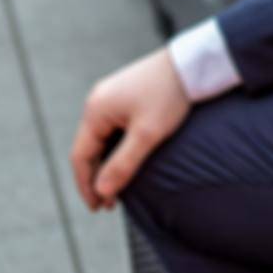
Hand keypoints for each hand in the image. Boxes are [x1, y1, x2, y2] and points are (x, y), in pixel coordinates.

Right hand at [69, 47, 189, 211]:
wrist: (192, 64)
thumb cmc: (170, 95)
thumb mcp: (148, 134)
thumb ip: (123, 164)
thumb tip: (102, 191)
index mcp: (95, 110)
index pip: (80, 156)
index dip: (87, 185)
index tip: (98, 208)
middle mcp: (97, 103)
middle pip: (88, 149)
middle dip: (97, 178)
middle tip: (110, 205)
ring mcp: (110, 98)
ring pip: (102, 140)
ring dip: (107, 165)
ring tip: (119, 189)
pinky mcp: (125, 97)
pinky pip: (113, 130)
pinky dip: (117, 150)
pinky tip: (127, 163)